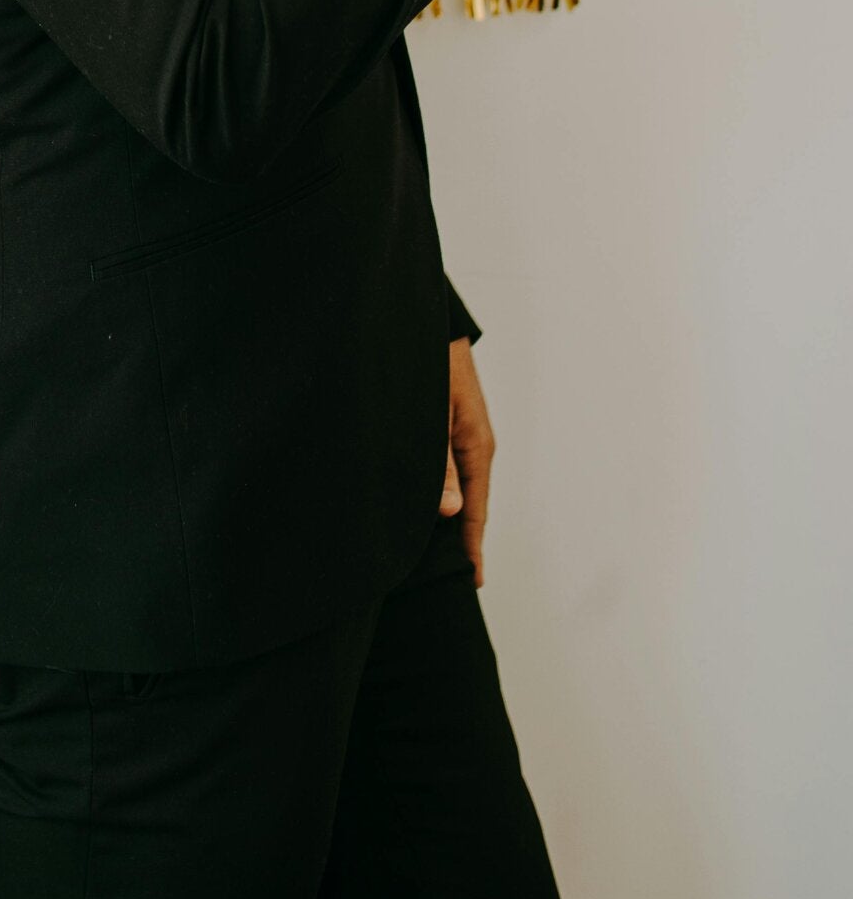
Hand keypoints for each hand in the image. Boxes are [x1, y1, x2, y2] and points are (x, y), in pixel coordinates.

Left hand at [439, 337, 495, 585]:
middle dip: (460, 537)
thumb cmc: (430, 362)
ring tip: (434, 549)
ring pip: (455, 484)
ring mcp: (460, 432)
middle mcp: (473, 442)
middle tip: (449, 575)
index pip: (477, 509)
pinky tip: (422, 501)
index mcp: (477, 444)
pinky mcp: (445, 422)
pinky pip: (445, 466)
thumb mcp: (432, 415)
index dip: (472, 546)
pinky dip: (437, 489)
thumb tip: (449, 510)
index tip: (473, 580)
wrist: (423, 319)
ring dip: (445, 514)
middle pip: (468, 502)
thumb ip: (438, 463)